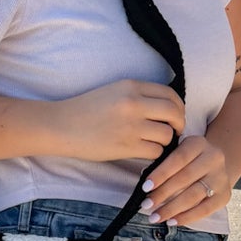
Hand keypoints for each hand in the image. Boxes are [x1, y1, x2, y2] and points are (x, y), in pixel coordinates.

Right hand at [56, 79, 184, 162]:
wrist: (61, 125)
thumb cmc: (86, 109)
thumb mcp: (114, 91)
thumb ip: (138, 95)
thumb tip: (166, 107)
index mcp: (131, 86)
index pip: (170, 94)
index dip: (178, 107)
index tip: (175, 115)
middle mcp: (134, 104)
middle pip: (174, 113)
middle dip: (179, 124)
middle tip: (174, 131)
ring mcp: (131, 126)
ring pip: (167, 135)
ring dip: (165, 141)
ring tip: (154, 142)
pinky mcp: (126, 146)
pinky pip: (155, 151)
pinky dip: (154, 153)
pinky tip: (143, 151)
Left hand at [142, 134, 230, 224]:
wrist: (214, 166)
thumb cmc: (187, 161)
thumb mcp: (178, 152)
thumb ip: (165, 164)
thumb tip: (147, 186)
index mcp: (198, 144)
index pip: (178, 159)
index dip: (161, 174)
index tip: (145, 187)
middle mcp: (213, 158)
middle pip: (185, 178)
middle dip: (163, 193)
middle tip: (146, 205)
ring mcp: (221, 177)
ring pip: (194, 195)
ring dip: (171, 208)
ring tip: (155, 217)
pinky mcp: (225, 195)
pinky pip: (205, 210)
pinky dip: (186, 217)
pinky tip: (171, 221)